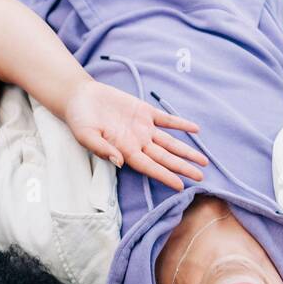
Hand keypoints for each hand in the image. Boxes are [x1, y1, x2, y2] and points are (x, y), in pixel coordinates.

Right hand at [63, 79, 207, 189]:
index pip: (149, 167)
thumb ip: (101, 149)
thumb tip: (120, 162)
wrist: (81, 98)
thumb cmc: (79, 119)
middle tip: (201, 177)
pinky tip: (195, 129)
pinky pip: (167, 119)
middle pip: (165, 158)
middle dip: (183, 167)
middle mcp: (137, 142)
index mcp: (124, 151)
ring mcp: (143, 127)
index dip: (164, 176)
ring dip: (186, 151)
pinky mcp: (144, 111)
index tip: (180, 185)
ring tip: (203, 160)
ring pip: (170, 142)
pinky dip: (180, 124)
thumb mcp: (85, 135)